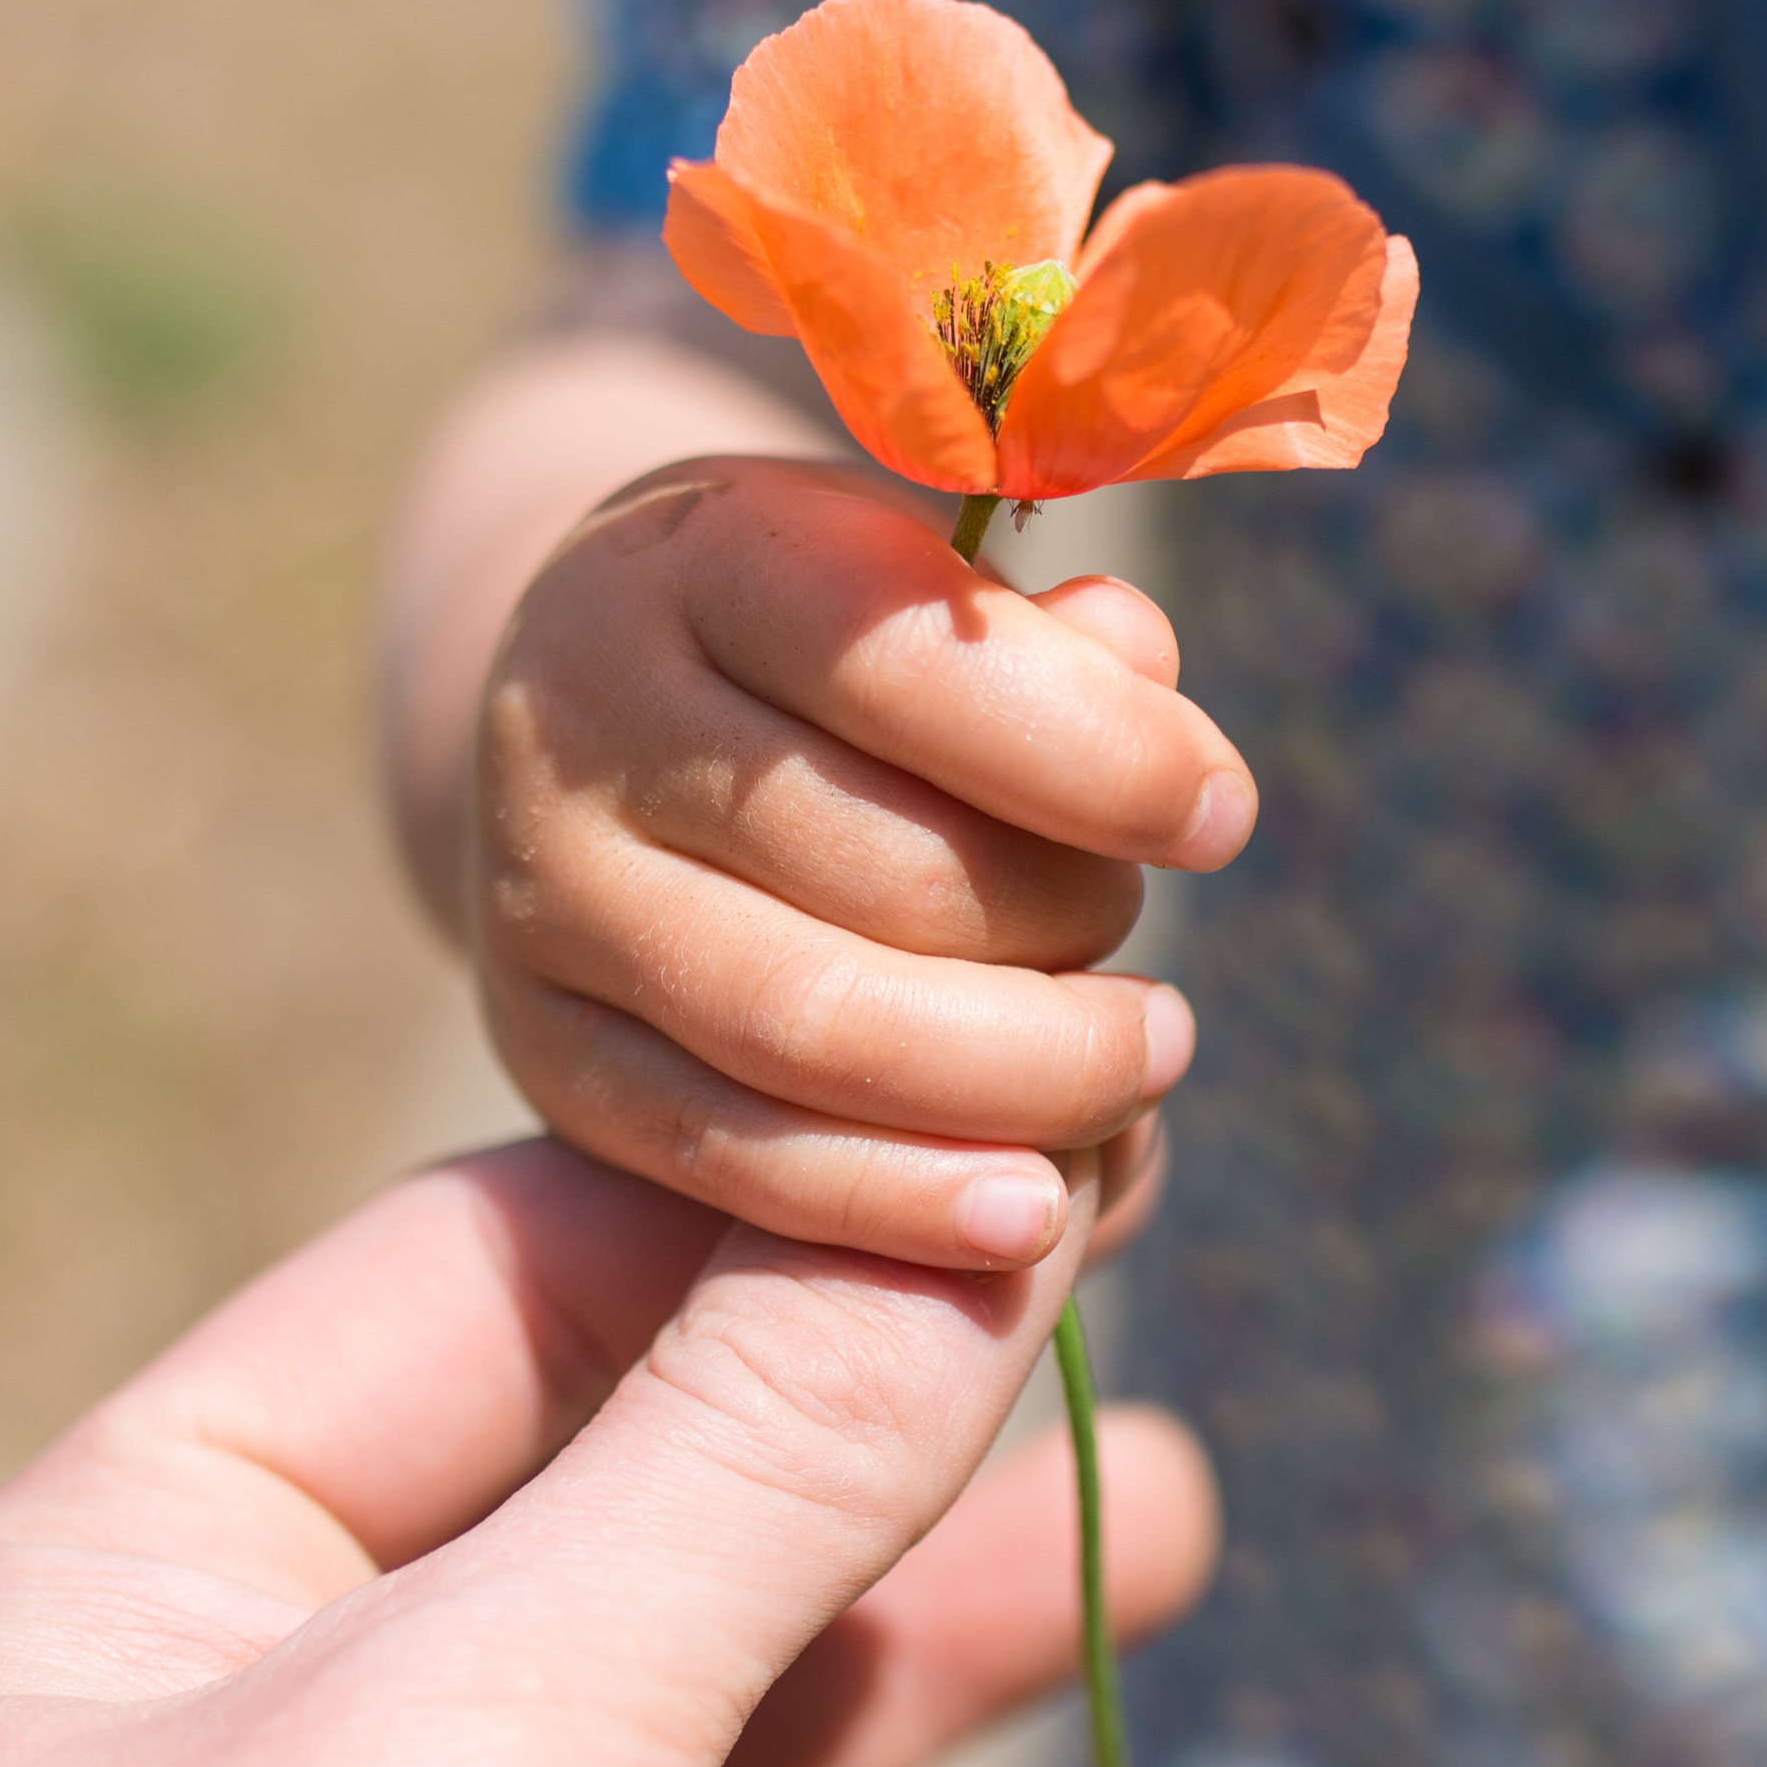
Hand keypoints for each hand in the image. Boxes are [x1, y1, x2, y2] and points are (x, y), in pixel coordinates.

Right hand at [471, 452, 1251, 1273]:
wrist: (601, 716)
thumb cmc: (828, 644)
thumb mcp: (921, 583)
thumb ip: (1045, 635)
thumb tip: (1144, 668)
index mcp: (693, 558)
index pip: (904, 662)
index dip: (1096, 753)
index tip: (1221, 814)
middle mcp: (583, 723)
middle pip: (879, 870)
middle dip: (1065, 929)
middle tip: (1154, 966)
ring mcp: (544, 896)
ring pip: (808, 1026)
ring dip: (1016, 1076)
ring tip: (1135, 1065)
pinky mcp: (545, 1046)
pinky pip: (732, 1154)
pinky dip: (899, 1199)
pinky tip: (1028, 1208)